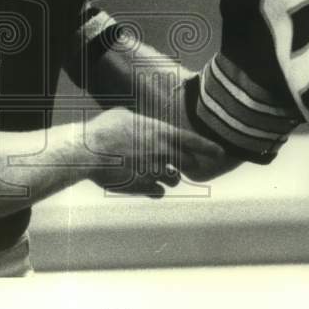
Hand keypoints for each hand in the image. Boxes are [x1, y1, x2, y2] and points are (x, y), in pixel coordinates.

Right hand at [85, 108, 222, 197]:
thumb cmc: (103, 130)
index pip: (193, 141)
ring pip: (174, 180)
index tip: (220, 153)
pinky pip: (159, 192)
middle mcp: (162, 152)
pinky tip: (146, 186)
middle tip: (174, 164)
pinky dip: (155, 190)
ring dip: (168, 178)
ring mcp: (155, 171)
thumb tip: (137, 119)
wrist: (89, 152)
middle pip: (187, 163)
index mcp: (160, 132)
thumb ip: (138, 120)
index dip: (208, 148)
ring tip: (152, 173)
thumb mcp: (122, 115)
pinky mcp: (144, 187)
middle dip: (183, 165)